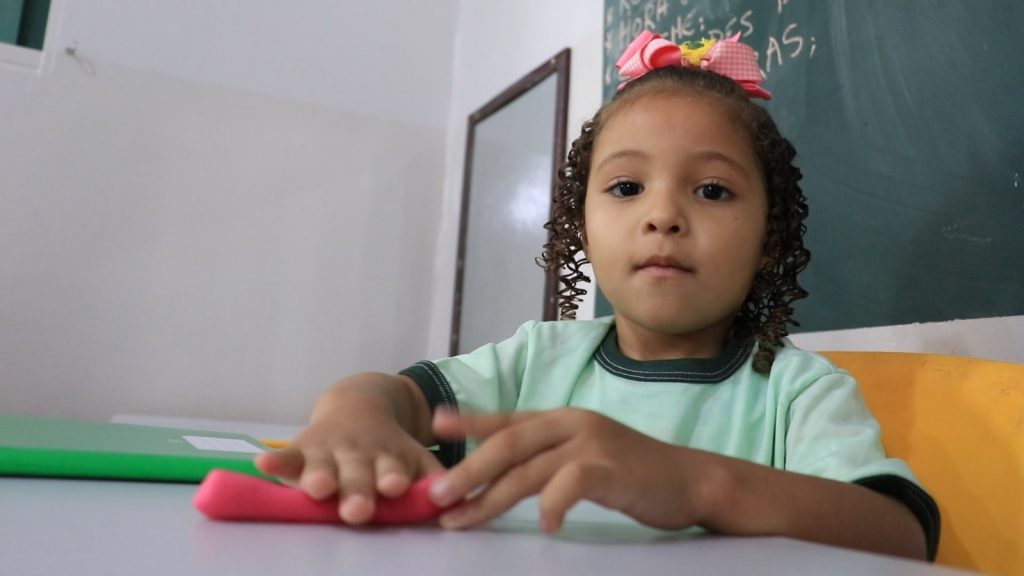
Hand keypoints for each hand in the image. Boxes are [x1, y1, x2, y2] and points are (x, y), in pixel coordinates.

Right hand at [255, 405, 442, 524]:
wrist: (360, 403)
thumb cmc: (388, 448)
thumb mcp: (414, 458)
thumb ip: (433, 480)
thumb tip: (458, 502)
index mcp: (390, 459)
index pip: (393, 470)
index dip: (393, 476)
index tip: (395, 485)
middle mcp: (360, 455)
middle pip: (358, 474)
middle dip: (358, 490)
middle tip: (359, 508)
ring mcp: (330, 451)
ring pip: (324, 465)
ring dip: (320, 475)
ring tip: (317, 486)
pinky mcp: (303, 448)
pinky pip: (288, 455)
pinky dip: (277, 461)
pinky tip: (263, 464)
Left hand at [427, 408, 713, 531]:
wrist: (691, 480)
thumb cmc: (633, 474)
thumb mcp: (584, 457)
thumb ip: (547, 461)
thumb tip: (500, 478)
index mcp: (563, 419)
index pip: (508, 418)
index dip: (470, 421)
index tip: (435, 426)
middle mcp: (572, 423)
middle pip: (509, 443)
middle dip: (469, 469)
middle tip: (437, 495)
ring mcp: (593, 442)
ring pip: (530, 467)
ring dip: (491, 495)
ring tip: (464, 518)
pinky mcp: (612, 467)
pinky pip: (572, 483)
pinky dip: (554, 504)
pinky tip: (546, 526)